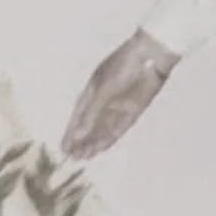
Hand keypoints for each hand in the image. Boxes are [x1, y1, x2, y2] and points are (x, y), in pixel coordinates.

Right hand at [61, 29, 180, 159]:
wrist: (151, 56)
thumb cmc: (123, 67)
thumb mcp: (103, 89)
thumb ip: (91, 114)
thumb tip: (77, 135)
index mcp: (92, 90)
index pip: (78, 115)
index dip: (71, 132)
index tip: (63, 148)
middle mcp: (104, 100)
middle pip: (90, 124)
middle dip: (81, 141)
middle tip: (72, 158)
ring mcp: (119, 106)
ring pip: (103, 129)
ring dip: (93, 142)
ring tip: (84, 157)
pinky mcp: (133, 110)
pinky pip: (119, 127)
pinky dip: (109, 138)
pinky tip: (101, 148)